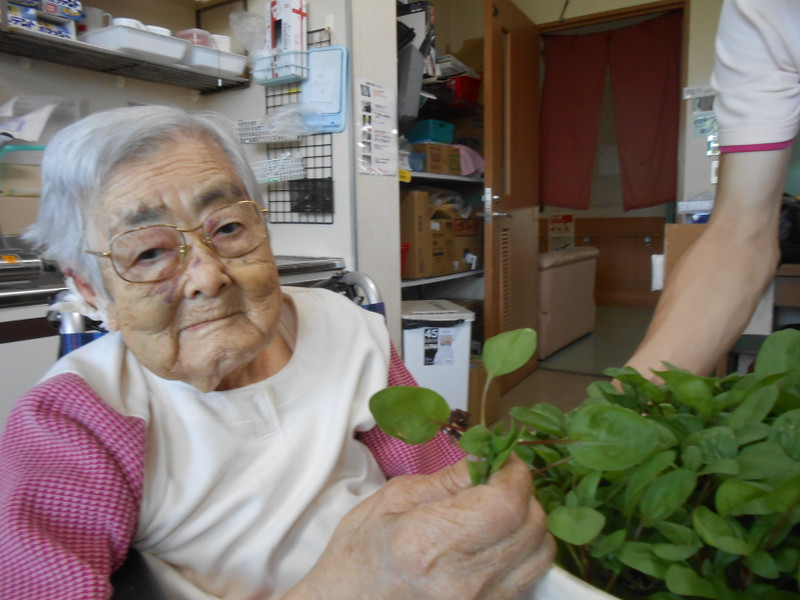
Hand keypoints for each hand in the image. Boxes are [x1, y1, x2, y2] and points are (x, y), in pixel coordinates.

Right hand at [295, 453, 554, 599]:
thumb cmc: (359, 557)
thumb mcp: (392, 501)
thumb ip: (447, 480)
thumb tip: (487, 458)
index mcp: (430, 542)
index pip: (506, 503)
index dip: (515, 473)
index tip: (504, 458)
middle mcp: (464, 580)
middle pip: (531, 525)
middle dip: (523, 493)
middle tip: (499, 480)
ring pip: (540, 554)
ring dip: (528, 523)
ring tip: (499, 511)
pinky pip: (528, 578)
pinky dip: (522, 552)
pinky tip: (496, 541)